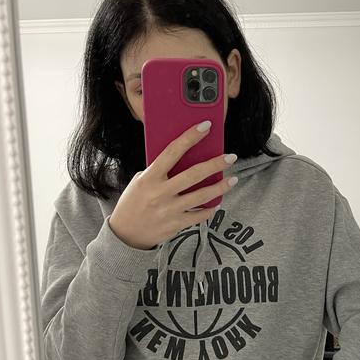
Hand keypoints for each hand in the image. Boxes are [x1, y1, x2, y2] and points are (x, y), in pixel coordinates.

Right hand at [108, 120, 237, 249]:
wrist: (125, 234)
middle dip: (215, 164)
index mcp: (150, 177)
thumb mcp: (140, 181)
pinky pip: (199, 215)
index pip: (173, 151)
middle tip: (231, 157)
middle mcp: (160, 193)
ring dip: (221, 187)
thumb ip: (159, 172)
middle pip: (194, 174)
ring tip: (233, 179)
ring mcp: (169, 210)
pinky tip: (218, 202)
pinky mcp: (176, 224)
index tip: (206, 126)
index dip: (190, 137)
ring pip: (202, 196)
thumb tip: (185, 159)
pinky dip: (211, 209)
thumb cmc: (134, 202)